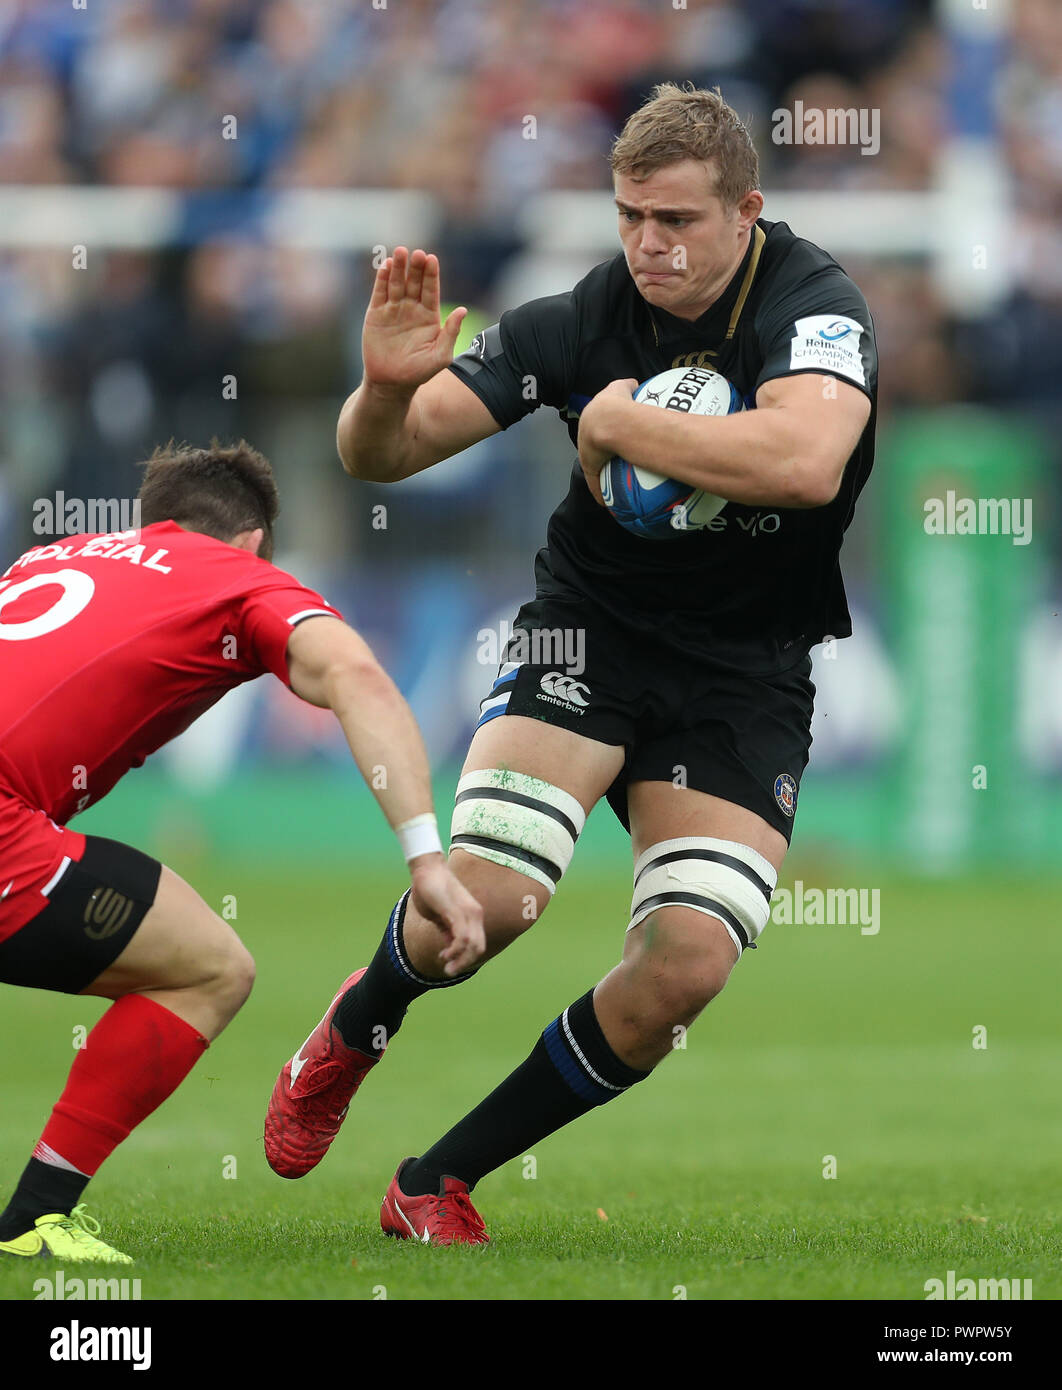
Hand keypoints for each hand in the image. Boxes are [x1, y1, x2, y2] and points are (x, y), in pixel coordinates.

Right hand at [362, 247, 467, 393]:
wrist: (391, 384)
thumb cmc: (419, 372)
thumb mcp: (440, 356)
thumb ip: (451, 333)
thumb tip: (463, 310)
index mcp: (429, 315)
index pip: (430, 289)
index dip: (431, 274)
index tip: (432, 259)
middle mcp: (411, 308)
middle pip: (414, 282)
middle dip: (415, 267)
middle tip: (417, 253)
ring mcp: (393, 309)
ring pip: (396, 283)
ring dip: (399, 268)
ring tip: (400, 252)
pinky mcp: (376, 313)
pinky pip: (379, 292)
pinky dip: (382, 279)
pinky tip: (386, 266)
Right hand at [408, 857, 485, 976]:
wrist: (426, 868)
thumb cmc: (431, 889)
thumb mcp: (440, 915)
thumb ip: (446, 929)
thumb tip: (450, 944)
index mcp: (472, 916)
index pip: (477, 943)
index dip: (466, 958)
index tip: (449, 962)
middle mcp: (475, 915)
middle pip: (479, 948)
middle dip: (464, 963)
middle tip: (449, 971)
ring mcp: (468, 913)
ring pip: (473, 946)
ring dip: (460, 961)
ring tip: (446, 965)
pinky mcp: (458, 912)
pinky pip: (463, 938)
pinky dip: (455, 951)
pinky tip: (444, 954)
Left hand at [577, 378, 638, 504]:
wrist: (609, 421)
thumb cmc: (619, 403)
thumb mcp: (623, 388)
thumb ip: (627, 385)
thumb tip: (635, 384)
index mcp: (592, 416)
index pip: (595, 423)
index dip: (603, 428)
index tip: (609, 434)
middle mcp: (585, 434)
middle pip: (593, 446)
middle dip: (599, 453)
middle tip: (612, 459)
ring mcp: (586, 451)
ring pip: (594, 466)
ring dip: (601, 475)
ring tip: (611, 484)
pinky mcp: (589, 466)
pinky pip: (596, 482)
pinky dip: (601, 492)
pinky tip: (607, 502)